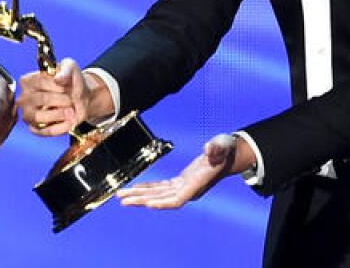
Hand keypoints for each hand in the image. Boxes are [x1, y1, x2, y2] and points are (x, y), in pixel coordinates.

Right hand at [16, 58, 109, 136]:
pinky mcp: (35, 129)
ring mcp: (28, 114)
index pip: (40, 82)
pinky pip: (46, 131)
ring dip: (60, 114)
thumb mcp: (71, 68)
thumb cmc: (71, 82)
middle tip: (71, 100)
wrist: (81, 99)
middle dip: (62, 100)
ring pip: (40, 117)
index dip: (57, 86)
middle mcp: (24, 98)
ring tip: (71, 111)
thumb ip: (66, 69)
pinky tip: (70, 122)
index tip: (68, 86)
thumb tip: (58, 79)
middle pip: (41, 99)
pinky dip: (61, 127)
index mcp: (28, 80)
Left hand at [116, 134, 245, 208]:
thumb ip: (216, 148)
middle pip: (162, 199)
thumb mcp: (222, 146)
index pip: (177, 199)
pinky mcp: (180, 182)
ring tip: (121, 196)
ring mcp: (183, 187)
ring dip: (140, 195)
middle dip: (142, 200)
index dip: (163, 203)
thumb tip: (209, 149)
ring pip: (158, 194)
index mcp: (196, 184)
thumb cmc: (226, 150)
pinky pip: (160, 188)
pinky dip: (148, 188)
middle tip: (122, 200)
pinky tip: (136, 189)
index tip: (148, 204)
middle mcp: (188, 190)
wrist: (229, 155)